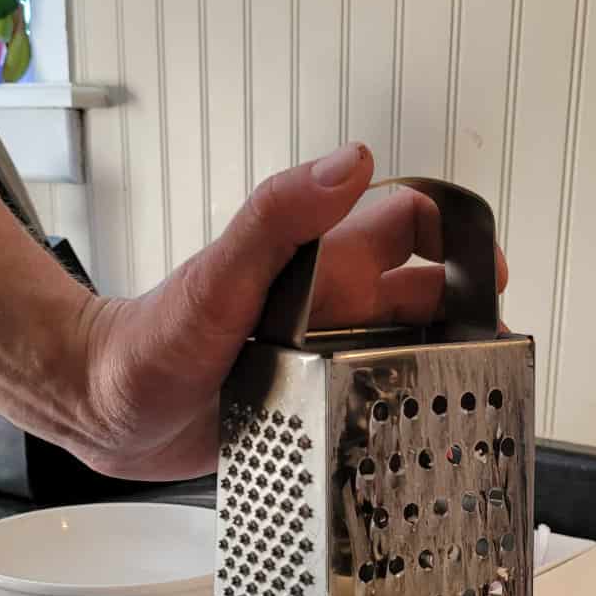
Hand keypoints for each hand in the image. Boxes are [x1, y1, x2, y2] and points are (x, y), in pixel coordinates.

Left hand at [75, 144, 508, 479]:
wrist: (101, 408)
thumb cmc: (149, 342)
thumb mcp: (221, 276)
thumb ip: (280, 217)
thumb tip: (351, 163)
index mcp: (319, 264)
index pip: (407, 224)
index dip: (453, 236)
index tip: (486, 267)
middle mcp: (327, 307)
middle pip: (421, 294)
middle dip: (465, 311)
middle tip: (494, 347)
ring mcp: (319, 357)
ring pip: (401, 350)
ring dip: (438, 366)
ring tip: (471, 394)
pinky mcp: (307, 404)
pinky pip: (368, 399)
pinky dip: (400, 409)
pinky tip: (415, 433)